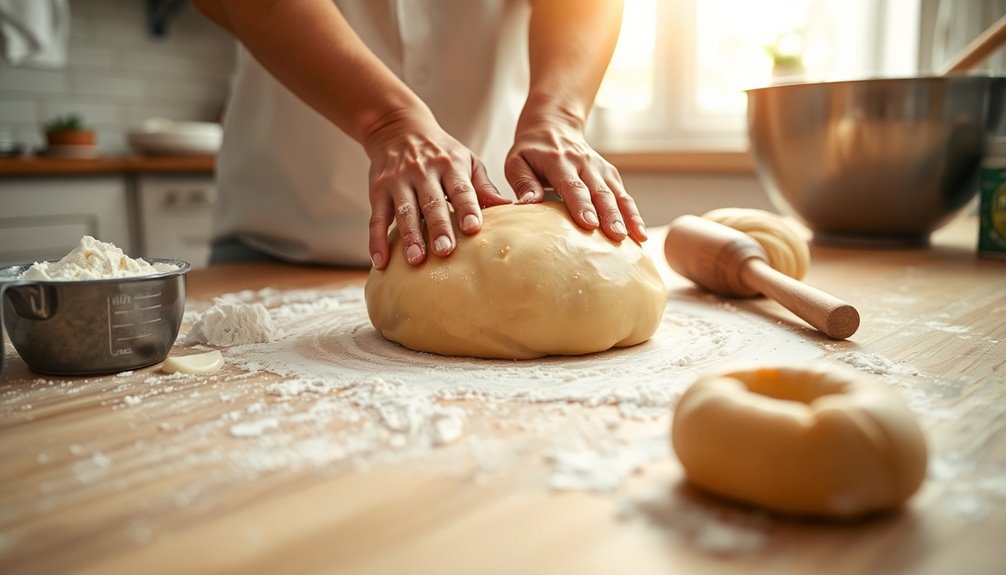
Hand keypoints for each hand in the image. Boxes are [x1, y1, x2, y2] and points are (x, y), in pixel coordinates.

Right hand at [364, 108, 511, 268]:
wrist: (398, 128)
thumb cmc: (441, 152)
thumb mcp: (466, 160)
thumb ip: (484, 186)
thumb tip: (509, 207)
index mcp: (450, 165)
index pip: (461, 189)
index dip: (468, 208)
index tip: (474, 228)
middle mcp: (423, 172)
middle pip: (432, 203)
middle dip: (438, 227)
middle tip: (445, 251)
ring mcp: (398, 181)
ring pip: (404, 211)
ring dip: (409, 236)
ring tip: (416, 260)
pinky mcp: (378, 190)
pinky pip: (376, 218)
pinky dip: (376, 241)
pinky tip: (381, 262)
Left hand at [504, 118, 646, 242]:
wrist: (553, 126)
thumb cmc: (531, 152)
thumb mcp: (516, 162)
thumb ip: (523, 183)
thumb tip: (528, 204)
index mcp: (559, 161)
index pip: (572, 185)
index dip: (581, 204)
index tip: (589, 224)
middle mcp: (583, 163)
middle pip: (599, 191)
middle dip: (610, 215)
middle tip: (617, 236)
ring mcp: (600, 168)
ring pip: (617, 193)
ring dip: (627, 216)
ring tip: (636, 237)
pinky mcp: (610, 174)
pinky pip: (624, 195)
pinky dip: (633, 213)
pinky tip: (639, 233)